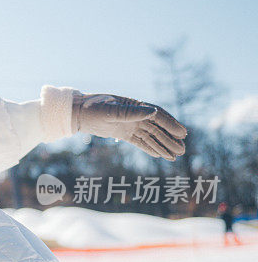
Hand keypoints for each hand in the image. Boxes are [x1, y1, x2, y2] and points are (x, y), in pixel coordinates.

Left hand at [72, 91, 186, 159]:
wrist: (78, 114)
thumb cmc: (94, 108)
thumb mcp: (111, 110)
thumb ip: (131, 112)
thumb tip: (153, 111)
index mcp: (136, 105)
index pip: (158, 115)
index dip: (171, 124)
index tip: (182, 133)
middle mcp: (136, 115)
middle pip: (158, 128)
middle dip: (170, 139)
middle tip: (182, 150)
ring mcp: (130, 125)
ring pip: (150, 136)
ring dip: (163, 145)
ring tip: (175, 155)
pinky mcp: (123, 133)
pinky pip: (140, 142)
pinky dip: (150, 148)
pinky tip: (160, 155)